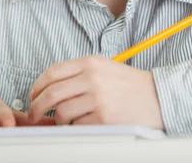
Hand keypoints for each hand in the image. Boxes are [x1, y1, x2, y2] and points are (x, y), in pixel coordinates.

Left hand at [28, 56, 163, 128]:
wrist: (158, 97)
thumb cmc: (129, 85)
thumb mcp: (104, 68)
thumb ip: (78, 72)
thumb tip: (48, 87)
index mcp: (90, 63)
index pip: (52, 73)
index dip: (37, 86)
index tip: (33, 95)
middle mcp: (92, 78)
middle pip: (52, 93)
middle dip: (37, 107)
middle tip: (35, 114)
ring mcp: (98, 99)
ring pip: (62, 113)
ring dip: (59, 120)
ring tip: (66, 121)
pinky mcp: (104, 118)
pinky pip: (77, 126)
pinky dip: (75, 128)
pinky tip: (83, 124)